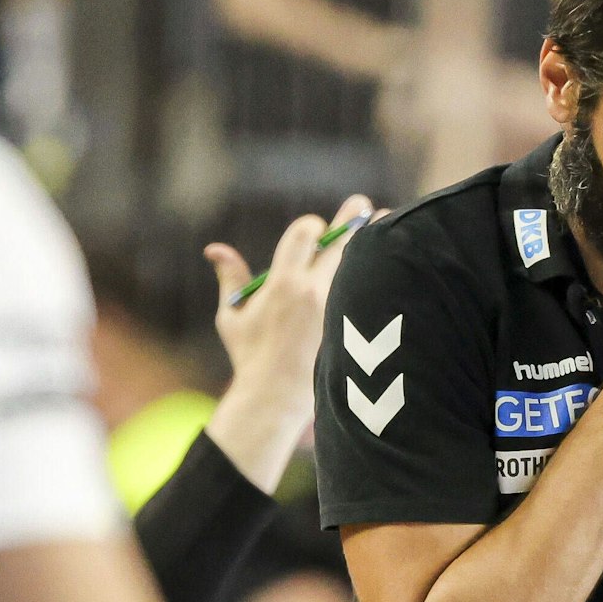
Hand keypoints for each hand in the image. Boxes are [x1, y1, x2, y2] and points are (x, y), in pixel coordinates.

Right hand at [204, 196, 372, 491]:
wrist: (278, 397)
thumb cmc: (250, 356)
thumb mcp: (232, 317)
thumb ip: (231, 278)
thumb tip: (214, 249)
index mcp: (284, 283)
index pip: (306, 233)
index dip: (311, 227)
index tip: (314, 229)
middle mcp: (315, 291)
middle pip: (343, 240)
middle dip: (353, 218)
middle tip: (362, 204)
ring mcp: (337, 308)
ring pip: (362, 264)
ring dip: (373, 242)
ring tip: (387, 221)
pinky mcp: (351, 324)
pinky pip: (369, 290)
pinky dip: (376, 275)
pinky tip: (388, 265)